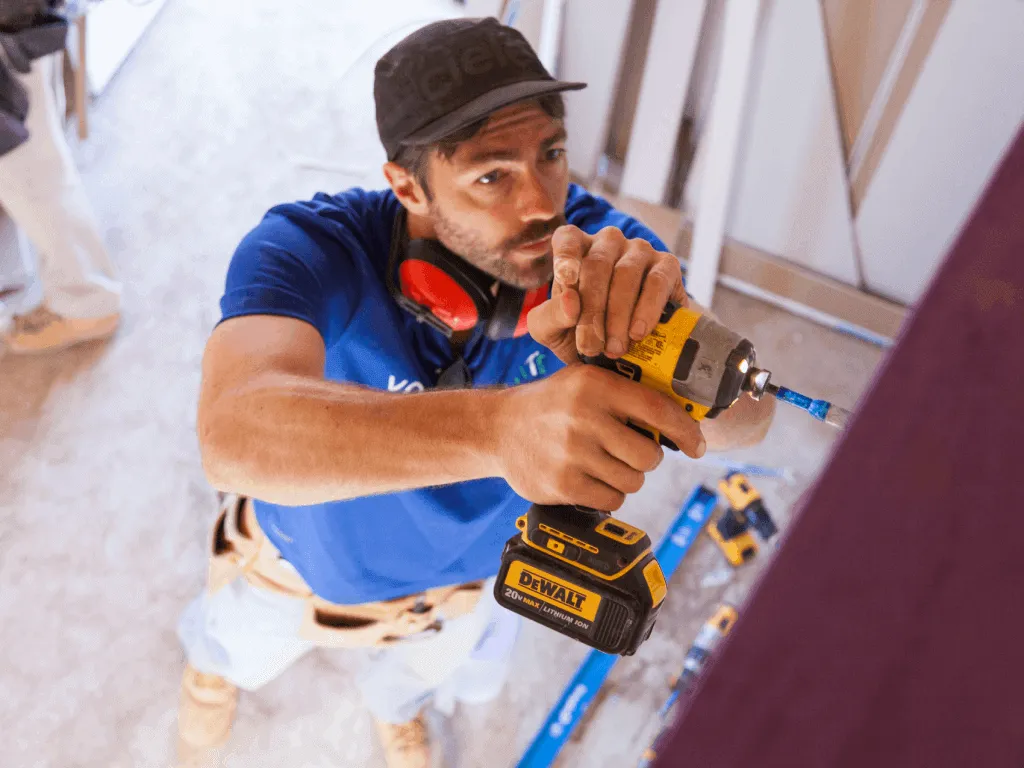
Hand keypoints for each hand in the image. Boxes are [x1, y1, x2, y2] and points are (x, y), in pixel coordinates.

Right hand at [494, 365, 705, 510]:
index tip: (697, 445)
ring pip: (633, 480)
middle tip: (630, 452)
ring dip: (626, 476)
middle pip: (649, 455)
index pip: (658, 411)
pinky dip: (608, 493)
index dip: (686, 432)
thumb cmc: (550, 405)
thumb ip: (626, 394)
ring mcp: (572, 453)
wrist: (497, 428)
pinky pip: (611, 499)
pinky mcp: (563, 484)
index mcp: (596, 386)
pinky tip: (590, 478)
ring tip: (603, 463)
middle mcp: (584, 417)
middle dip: (646, 457)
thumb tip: (682, 419)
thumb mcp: (584, 382)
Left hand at [528, 225, 687, 364]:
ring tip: (614, 348)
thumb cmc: (581, 334)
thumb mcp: (554, 331)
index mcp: (575, 248)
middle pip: (597, 265)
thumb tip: (570, 304)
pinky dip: (647, 309)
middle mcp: (607, 242)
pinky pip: (657, 282)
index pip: (567, 239)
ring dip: (618, 315)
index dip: (566, 256)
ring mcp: (639, 250)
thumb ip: (552, 316)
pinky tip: (637, 333)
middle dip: (592, 310)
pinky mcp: (667, 265)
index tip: (566, 279)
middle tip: (590, 347)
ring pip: (626, 274)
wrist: (623, 354)